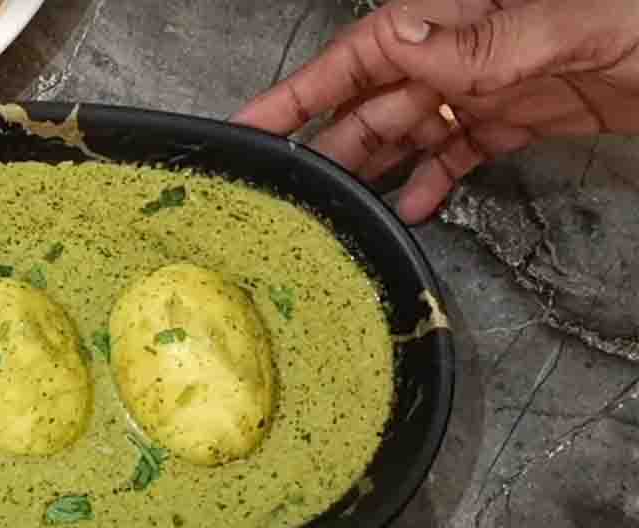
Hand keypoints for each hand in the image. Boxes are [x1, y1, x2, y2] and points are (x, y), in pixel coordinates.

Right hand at [232, 0, 638, 223]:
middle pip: (375, 98)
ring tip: (340, 210)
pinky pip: (462, 149)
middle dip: (327, 141)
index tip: (252, 123)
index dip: (300, 91)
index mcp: (465, 14)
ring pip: (412, 128)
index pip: (362, 53)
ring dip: (375, 169)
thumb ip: (484, 38)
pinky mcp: (524, 113)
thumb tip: (398, 40)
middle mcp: (469, 46)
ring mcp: (495, 81)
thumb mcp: (574, 23)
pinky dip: (435, 178)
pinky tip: (412, 207)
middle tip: (284, 190)